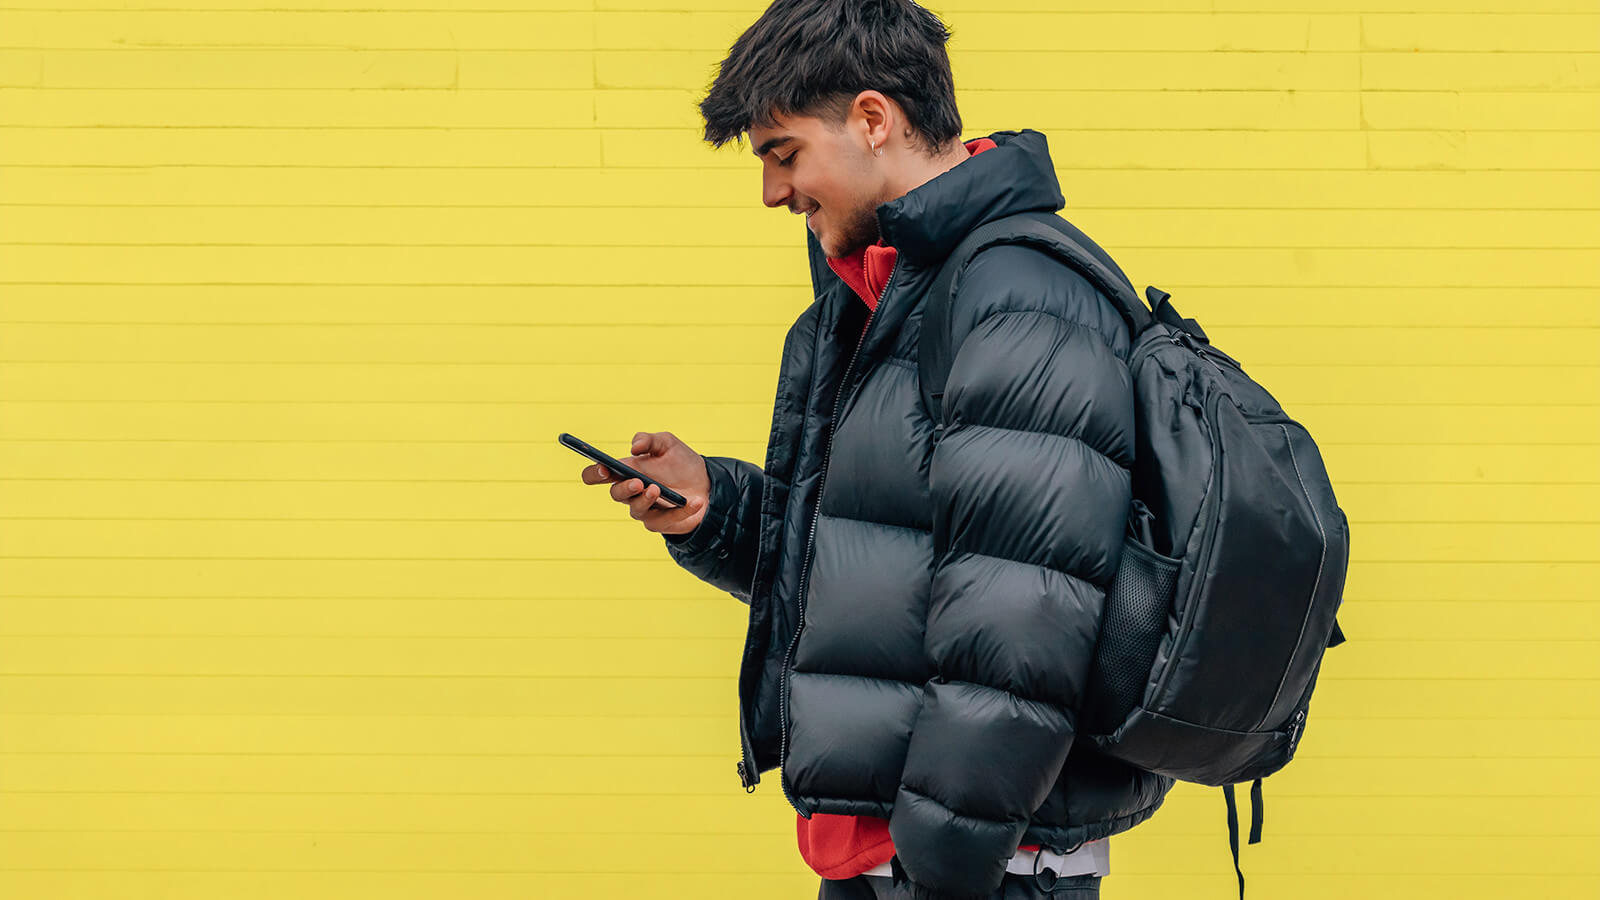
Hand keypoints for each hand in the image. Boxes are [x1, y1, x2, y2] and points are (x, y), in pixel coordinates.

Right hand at [579, 430, 710, 535]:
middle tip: (638, 482)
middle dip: (625, 488)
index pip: (598, 474)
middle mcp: (631, 492)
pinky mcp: (661, 523)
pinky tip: (694, 501)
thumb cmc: (680, 463)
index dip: (595, 473)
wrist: (706, 483)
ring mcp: (645, 509)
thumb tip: (634, 448)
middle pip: (616, 494)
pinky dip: (681, 511)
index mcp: (626, 471)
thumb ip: (649, 440)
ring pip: (636, 510)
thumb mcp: (667, 444)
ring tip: (657, 489)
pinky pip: (665, 520)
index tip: (604, 469)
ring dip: (645, 500)